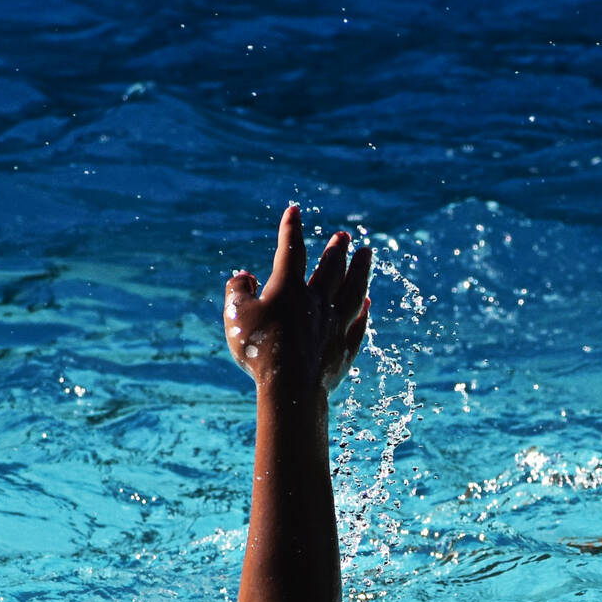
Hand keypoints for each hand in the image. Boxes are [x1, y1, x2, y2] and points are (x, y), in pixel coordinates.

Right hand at [224, 204, 371, 395]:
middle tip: (345, 235)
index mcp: (287, 289)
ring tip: (367, 254)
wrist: (290, 390)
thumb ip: (237, 292)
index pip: (290, 250)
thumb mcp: (235, 317)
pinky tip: (366, 304)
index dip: (291, 229)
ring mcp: (334, 325)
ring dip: (360, 270)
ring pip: (352, 290)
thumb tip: (244, 277)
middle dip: (337, 249)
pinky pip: (357, 325)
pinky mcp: (344, 350)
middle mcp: (316, 302)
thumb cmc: (259, 351)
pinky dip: (362, 312)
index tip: (294, 211)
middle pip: (331, 268)